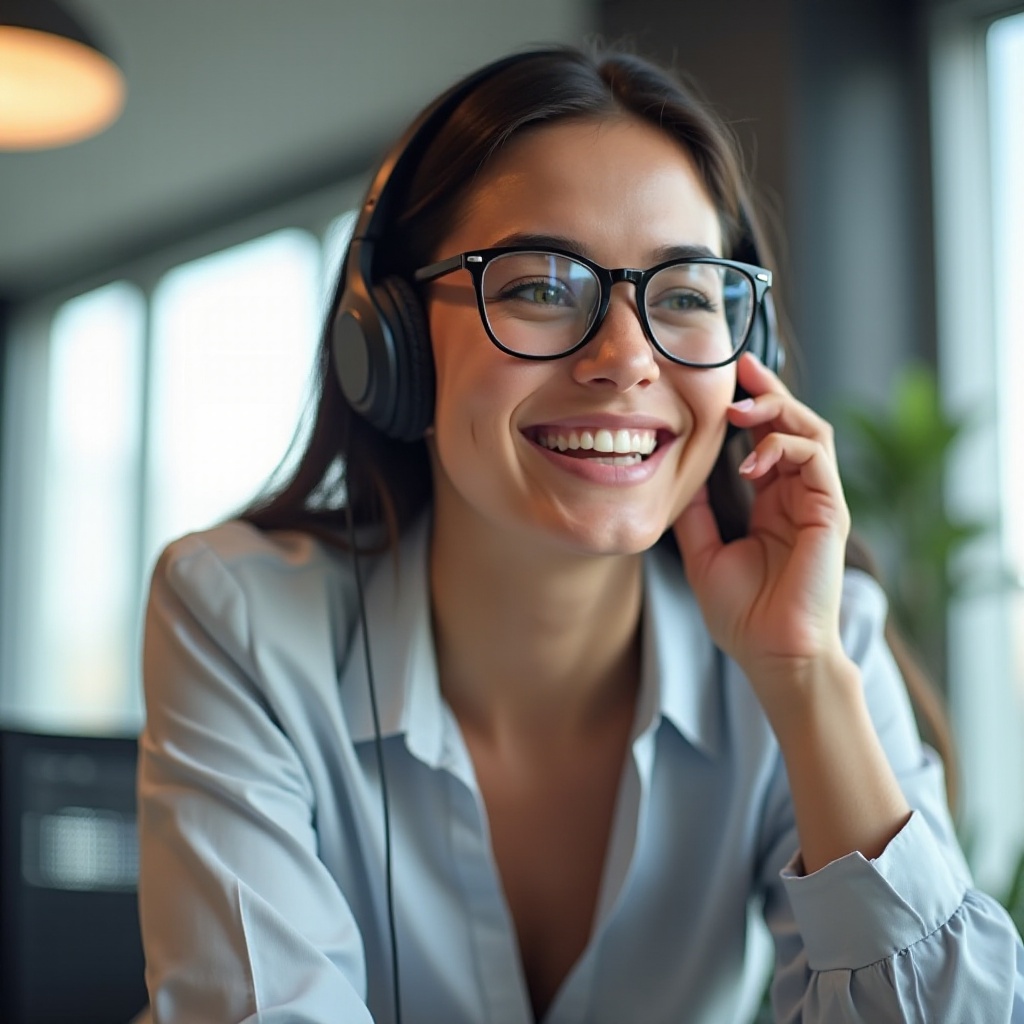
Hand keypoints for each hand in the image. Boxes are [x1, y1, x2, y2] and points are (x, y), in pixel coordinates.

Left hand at [673, 353, 851, 707]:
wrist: (771, 657)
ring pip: (811, 432)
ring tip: (741, 409)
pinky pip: (816, 460)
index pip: (770, 440)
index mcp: (774, 505)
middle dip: (769, 393)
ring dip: (778, 412)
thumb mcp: (704, 553)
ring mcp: (819, 504)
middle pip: (795, 425)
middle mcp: (800, 498)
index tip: (730, 381)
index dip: (754, 407)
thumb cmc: (742, 616)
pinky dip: (784, 448)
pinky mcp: (831, 514)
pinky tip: (752, 460)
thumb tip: (676, 476)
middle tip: (741, 371)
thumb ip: (696, 513)